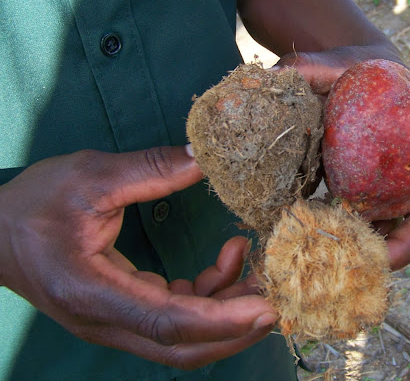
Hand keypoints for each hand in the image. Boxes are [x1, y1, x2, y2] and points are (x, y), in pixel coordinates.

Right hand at [0, 147, 278, 369]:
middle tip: (281, 295)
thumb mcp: (90, 176)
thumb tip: (207, 158)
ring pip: (185, 336)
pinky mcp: (125, 309)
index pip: (167, 321)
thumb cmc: (33, 205)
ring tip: (259, 263)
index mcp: (93, 292)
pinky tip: (229, 258)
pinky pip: (177, 315)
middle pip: (184, 347)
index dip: (221, 319)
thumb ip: (151, 170)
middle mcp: (106, 320)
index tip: (267, 306)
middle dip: (237, 327)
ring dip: (229, 308)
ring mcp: (115, 320)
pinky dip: (210, 295)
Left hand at [275, 48, 409, 270]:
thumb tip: (268, 79)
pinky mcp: (373, 195)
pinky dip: (355, 238)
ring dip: (378, 249)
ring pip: (399, 227)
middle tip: (379, 264)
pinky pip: (372, 224)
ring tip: (341, 260)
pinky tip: (324, 241)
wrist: (342, 80)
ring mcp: (398, 185)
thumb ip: (306, 69)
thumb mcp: (330, 64)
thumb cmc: (348, 70)